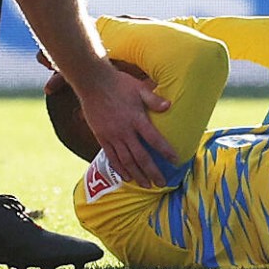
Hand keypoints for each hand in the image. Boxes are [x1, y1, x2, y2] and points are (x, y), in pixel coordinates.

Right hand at [76, 64, 174, 188]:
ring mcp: (112, 135)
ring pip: (126, 161)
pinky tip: (127, 177)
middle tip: (162, 183)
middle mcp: (125, 130)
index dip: (166, 151)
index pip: (154, 139)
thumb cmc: (119, 83)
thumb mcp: (139, 88)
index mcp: (137, 118)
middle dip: (152, 172)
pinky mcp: (101, 137)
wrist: (93, 82)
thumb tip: (170, 105)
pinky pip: (111, 157)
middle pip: (140, 156)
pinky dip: (120, 168)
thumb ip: (154, 99)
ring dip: (137, 174)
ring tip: (146, 185)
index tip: (176, 161)